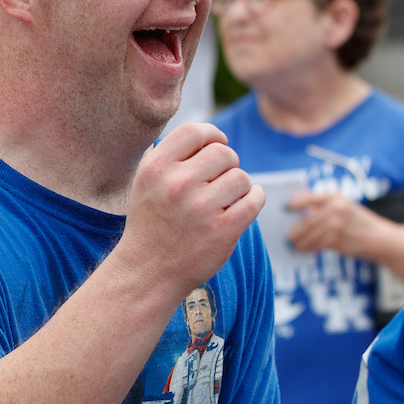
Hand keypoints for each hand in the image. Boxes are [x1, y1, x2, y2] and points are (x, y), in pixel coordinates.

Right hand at [117, 123, 263, 297]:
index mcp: (156, 168)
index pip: (194, 131)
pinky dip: (255, 197)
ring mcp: (200, 209)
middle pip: (223, 153)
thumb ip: (173, 155)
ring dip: (239, 184)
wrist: (148, 271)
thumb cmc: (152, 221)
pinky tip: (247, 202)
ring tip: (227, 197)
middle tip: (220, 180)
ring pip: (241, 176)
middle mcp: (177, 185)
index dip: (212, 134)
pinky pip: (254, 199)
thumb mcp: (148, 181)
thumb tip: (213, 134)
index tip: (217, 144)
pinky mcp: (222, 231)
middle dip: (228, 163)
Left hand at [286, 191, 387, 258]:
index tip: (284, 208)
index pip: (310, 197)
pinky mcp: (338, 239)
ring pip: (311, 234)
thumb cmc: (355, 221)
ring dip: (301, 242)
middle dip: (296, 230)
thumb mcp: (343, 207)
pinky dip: (310, 248)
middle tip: (286, 237)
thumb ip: (323, 208)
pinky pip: (318, 244)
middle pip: (308, 220)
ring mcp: (337, 223)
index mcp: (335, 197)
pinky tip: (304, 250)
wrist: (377, 236)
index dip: (295, 202)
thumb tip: (298, 217)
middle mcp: (336, 208)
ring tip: (292, 246)